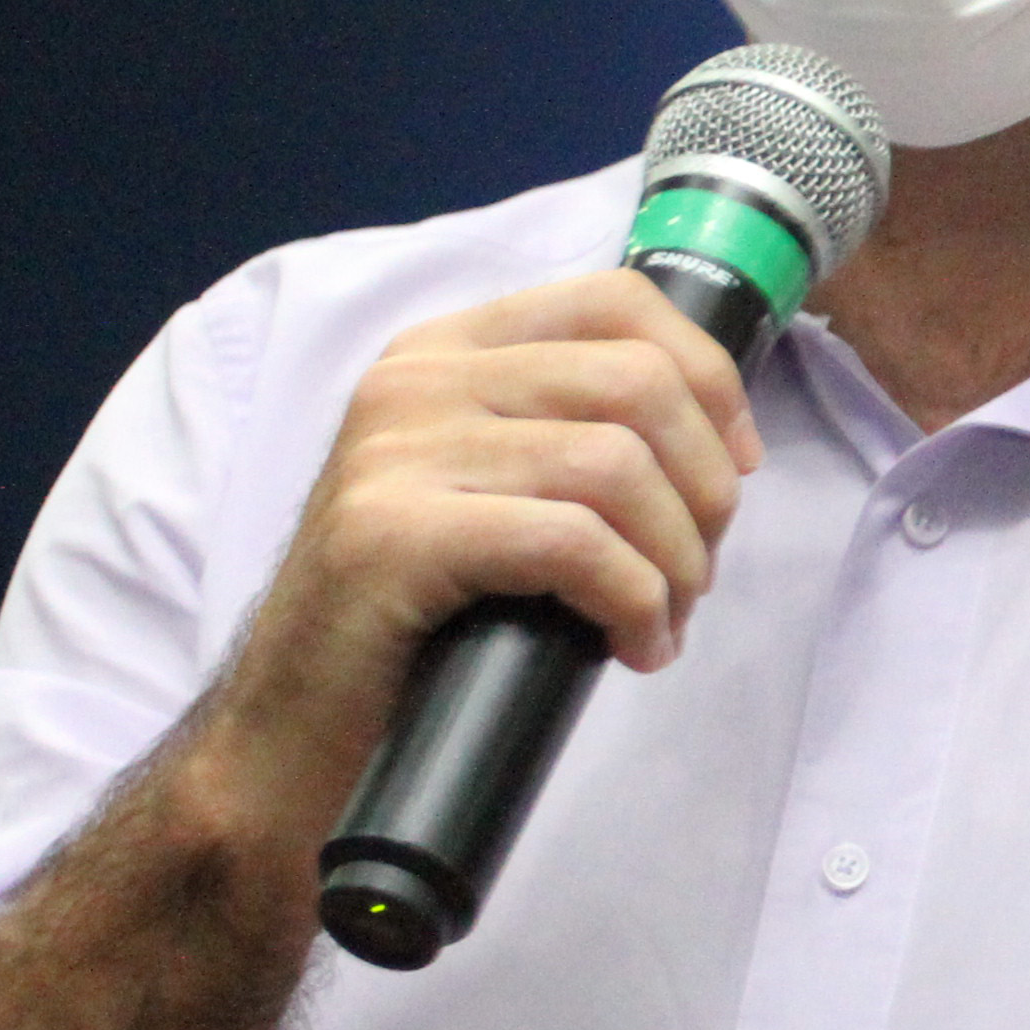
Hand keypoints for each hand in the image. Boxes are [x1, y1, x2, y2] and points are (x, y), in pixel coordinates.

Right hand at [194, 271, 765, 832]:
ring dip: (674, 557)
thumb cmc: (418, 620)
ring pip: (614, 465)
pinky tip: (634, 647)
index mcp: (447, 350)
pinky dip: (633, 599)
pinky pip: (570, 541)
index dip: (709, 378)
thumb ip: (569, 434)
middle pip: (636, 383)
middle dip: (704, 487)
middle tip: (697, 570)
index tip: (737, 466)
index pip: (617, 301)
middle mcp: (415, 380)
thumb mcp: (494, 493)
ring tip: (664, 618)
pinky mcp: (392, 534)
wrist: (292, 728)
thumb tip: (718, 443)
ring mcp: (395, 451)